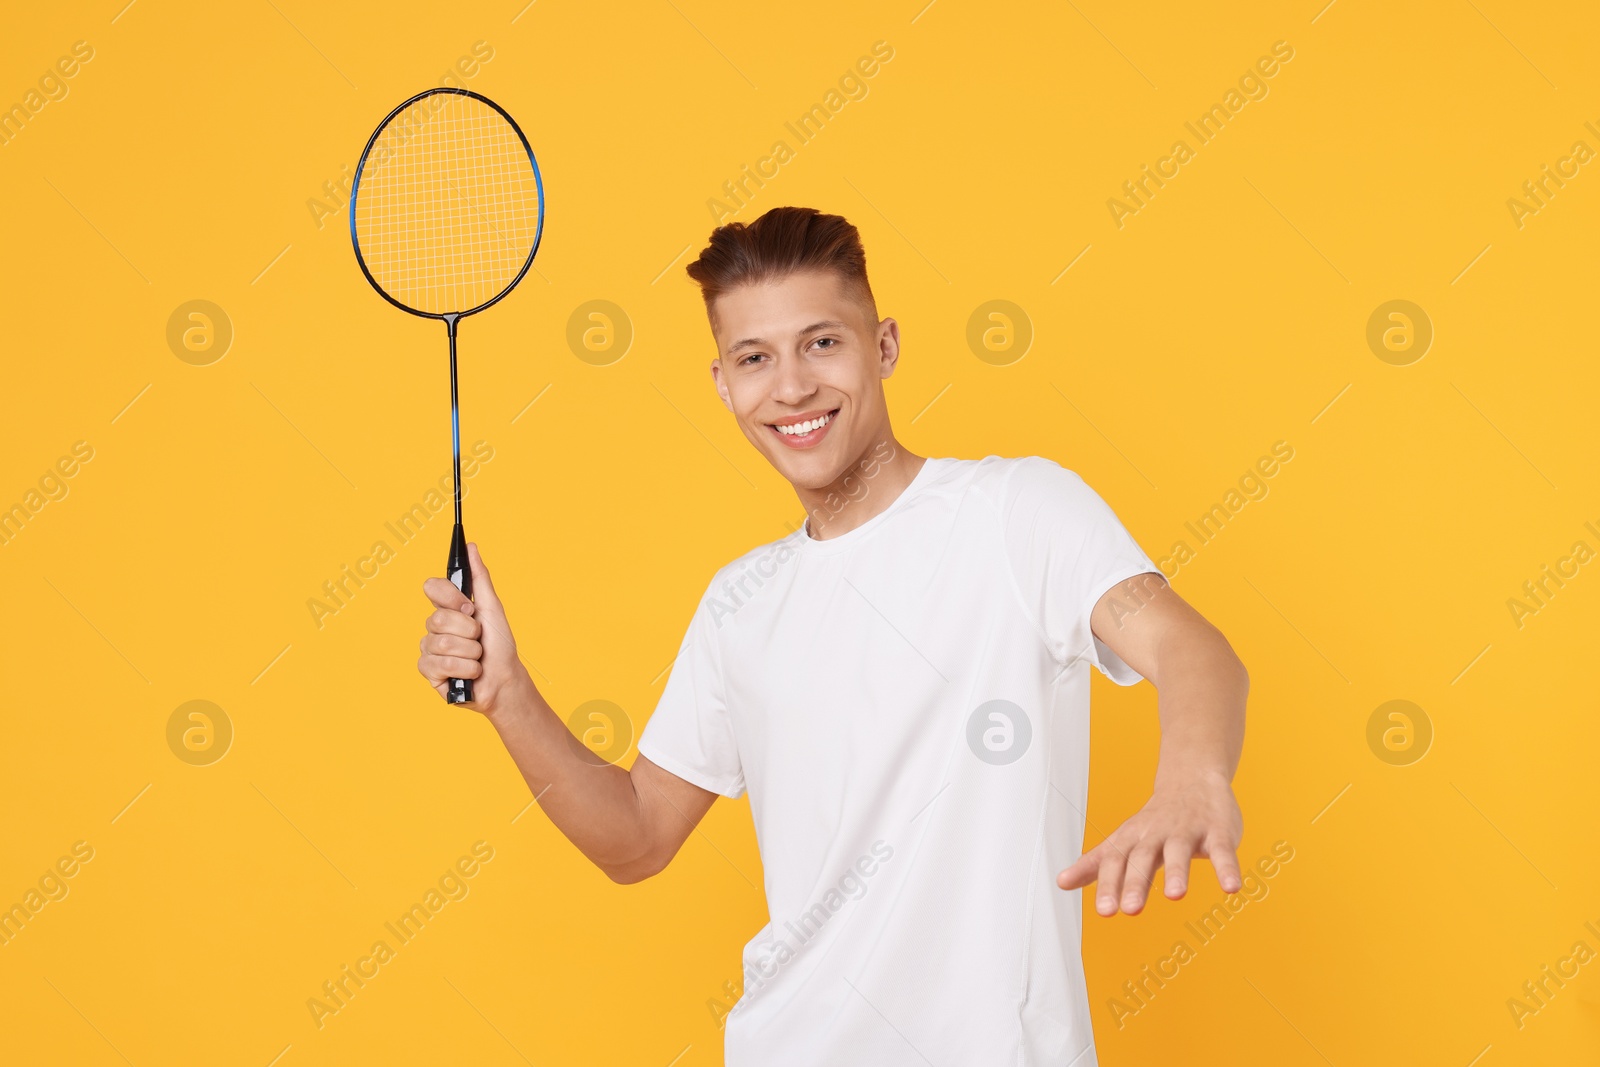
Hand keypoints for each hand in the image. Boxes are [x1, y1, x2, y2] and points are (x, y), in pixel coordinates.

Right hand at [418, 542, 529, 718]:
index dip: (451, 597)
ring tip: (477, 659)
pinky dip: (464, 669)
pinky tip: (468, 673)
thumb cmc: (500, 645)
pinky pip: (439, 664)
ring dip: (470, 653)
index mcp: (448, 609)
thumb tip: (471, 547)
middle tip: (479, 639)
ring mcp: (429, 649)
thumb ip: (480, 578)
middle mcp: (435, 627)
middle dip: (469, 632)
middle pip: (439, 619)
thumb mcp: (492, 608)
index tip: (469, 607)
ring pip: (443, 643)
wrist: (505, 680)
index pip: (432, 588)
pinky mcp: (428, 671)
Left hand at [1056, 771, 1242, 915]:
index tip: (1104, 911)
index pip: (1116, 862)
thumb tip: (1061, 883)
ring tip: (1175, 896)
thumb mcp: (1123, 840)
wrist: (1192, 778)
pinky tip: (1231, 888)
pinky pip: (1222, 851)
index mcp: (1132, 840)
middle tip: (1130, 910)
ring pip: (1179, 852)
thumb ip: (1095, 864)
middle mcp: (1156, 834)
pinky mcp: (1217, 831)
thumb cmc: (1155, 820)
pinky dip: (1226, 868)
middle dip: (1136, 883)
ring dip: (1177, 873)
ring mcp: (1186, 832)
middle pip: (1143, 858)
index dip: (1109, 885)